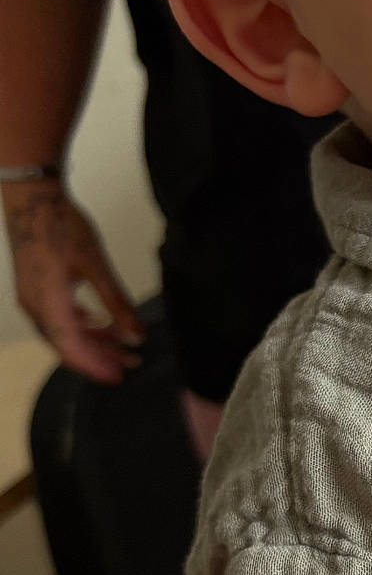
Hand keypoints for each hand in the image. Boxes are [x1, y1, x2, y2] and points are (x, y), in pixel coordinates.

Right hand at [2, 178, 144, 382]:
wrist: (32, 198)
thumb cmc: (61, 226)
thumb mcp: (97, 266)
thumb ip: (117, 303)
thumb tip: (137, 335)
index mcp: (49, 305)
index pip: (73, 350)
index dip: (97, 366)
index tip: (119, 376)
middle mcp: (36, 307)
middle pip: (68, 345)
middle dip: (100, 357)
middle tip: (131, 362)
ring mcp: (32, 298)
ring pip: (64, 332)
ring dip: (93, 340)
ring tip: (123, 343)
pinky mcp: (34, 289)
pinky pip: (57, 317)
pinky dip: (80, 324)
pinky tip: (98, 322)